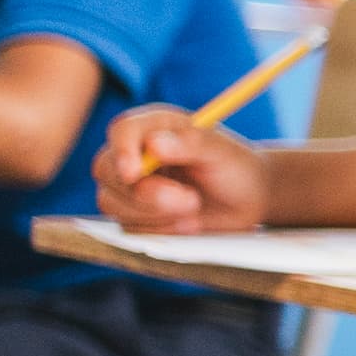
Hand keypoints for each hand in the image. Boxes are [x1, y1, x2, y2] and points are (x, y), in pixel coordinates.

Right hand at [98, 107, 264, 231]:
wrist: (248, 200)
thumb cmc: (236, 168)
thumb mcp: (222, 152)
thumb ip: (192, 144)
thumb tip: (154, 144)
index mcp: (155, 126)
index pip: (123, 130)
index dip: (123, 151)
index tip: (134, 173)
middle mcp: (135, 152)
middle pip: (106, 169)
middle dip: (145, 192)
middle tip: (191, 201)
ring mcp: (129, 184)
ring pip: (111, 201)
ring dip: (154, 213)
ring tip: (195, 209)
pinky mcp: (132, 212)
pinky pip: (126, 226)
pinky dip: (158, 229)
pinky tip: (188, 224)